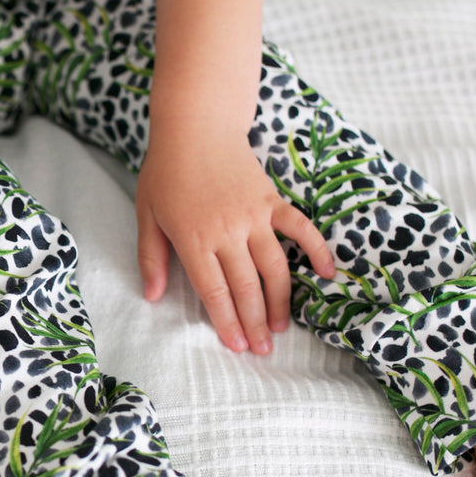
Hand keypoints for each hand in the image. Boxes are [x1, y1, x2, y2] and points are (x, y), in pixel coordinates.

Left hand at [136, 130, 335, 353]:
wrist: (195, 126)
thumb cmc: (166, 170)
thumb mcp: (147, 213)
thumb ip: (151, 257)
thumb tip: (152, 297)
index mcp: (194, 238)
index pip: (214, 291)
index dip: (227, 322)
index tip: (236, 346)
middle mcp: (227, 231)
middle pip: (246, 287)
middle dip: (254, 323)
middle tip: (263, 350)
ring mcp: (253, 215)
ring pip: (274, 267)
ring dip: (280, 301)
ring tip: (280, 327)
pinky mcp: (271, 201)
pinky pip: (300, 228)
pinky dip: (316, 249)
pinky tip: (328, 272)